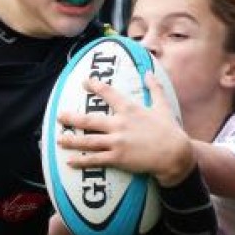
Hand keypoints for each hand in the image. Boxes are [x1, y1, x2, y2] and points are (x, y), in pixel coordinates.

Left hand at [57, 74, 192, 186]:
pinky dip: (81, 161)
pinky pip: (96, 159)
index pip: (109, 94)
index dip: (96, 86)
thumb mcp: (163, 106)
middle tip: (60, 116)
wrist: (175, 154)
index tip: (85, 82)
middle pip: (90, 120)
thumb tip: (149, 72)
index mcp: (130, 110)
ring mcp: (117, 142)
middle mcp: (120, 124)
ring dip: (72, 141)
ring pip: (88, 141)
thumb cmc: (170, 130)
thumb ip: (155, 88)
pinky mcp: (118, 158)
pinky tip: (70, 162)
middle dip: (72, 118)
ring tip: (59, 139)